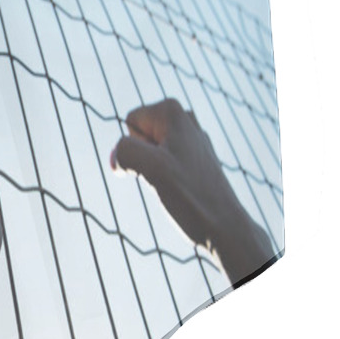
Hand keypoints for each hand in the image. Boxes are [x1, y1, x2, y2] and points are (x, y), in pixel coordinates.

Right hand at [111, 98, 272, 284]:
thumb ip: (125, 152)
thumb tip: (116, 160)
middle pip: (136, 136)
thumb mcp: (151, 168)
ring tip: (175, 183)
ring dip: (152, 170)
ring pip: (147, 152)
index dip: (136, 149)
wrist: (223, 227)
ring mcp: (189, 139)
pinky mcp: (192, 159)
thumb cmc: (191, 197)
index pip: (129, 122)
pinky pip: (160, 164)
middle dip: (142, 159)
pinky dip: (163, 178)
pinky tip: (182, 188)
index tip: (160, 164)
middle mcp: (183, 119)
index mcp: (172, 110)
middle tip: (167, 175)